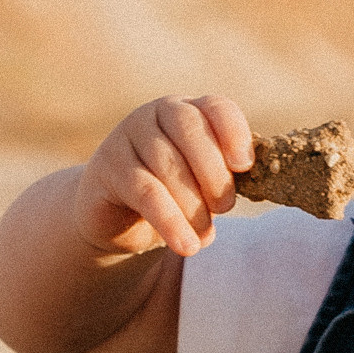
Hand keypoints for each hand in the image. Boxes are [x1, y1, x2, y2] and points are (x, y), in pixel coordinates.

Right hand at [71, 95, 253, 263]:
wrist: (116, 217)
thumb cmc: (172, 195)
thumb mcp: (202, 183)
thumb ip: (223, 178)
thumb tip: (246, 190)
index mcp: (189, 110)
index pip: (216, 108)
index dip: (233, 133)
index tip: (244, 166)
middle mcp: (156, 114)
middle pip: (190, 130)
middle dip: (214, 173)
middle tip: (225, 207)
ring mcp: (127, 135)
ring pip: (167, 164)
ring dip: (193, 204)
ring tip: (205, 234)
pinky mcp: (107, 167)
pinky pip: (144, 191)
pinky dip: (170, 221)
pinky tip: (187, 245)